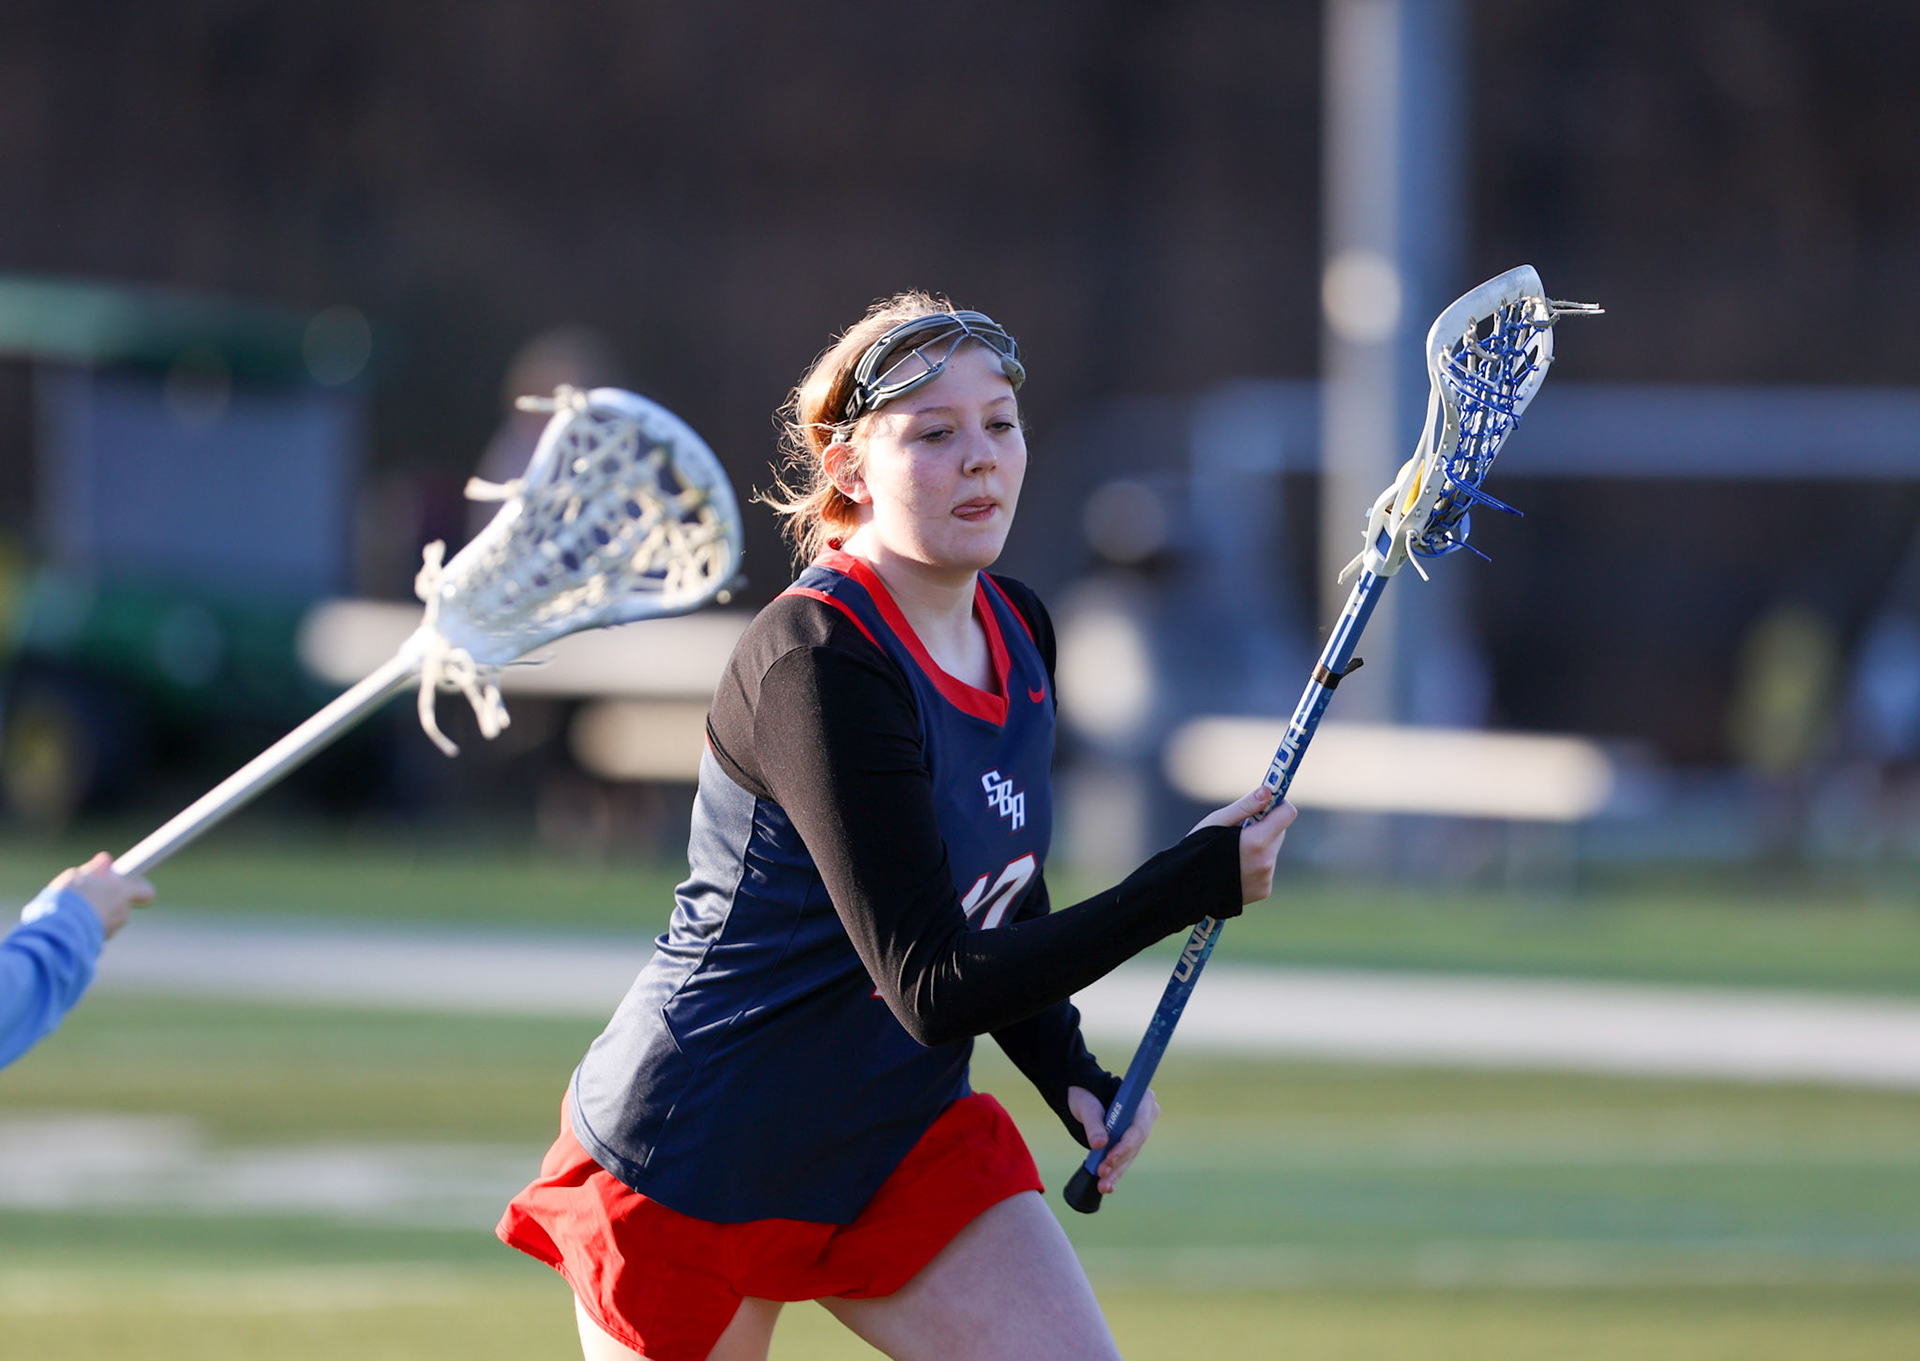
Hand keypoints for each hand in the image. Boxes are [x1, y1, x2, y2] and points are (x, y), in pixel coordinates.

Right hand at [50, 852, 154, 939]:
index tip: (124, 882)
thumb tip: (105, 860)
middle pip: (122, 904)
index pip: (146, 891)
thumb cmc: (68, 900)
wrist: (56, 931)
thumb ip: (94, 870)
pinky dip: (86, 926)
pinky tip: (70, 922)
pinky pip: (95, 931)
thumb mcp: (78, 876)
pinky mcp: (98, 943)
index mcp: (122, 892)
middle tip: (89, 893)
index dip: (136, 886)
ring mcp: (112, 929)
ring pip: (108, 918)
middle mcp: (122, 912)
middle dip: (109, 899)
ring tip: (74, 908)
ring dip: (96, 913)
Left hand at [1067, 1083, 1157, 1195]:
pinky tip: (1107, 1186)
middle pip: (1135, 1145)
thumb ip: (1093, 1123)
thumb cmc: (1087, 1095)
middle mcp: (1146, 1115)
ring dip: (1115, 1171)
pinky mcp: (1131, 1142)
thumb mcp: (1087, 1105)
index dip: (1125, 1145)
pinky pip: (1125, 1159)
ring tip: (1102, 1185)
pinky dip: (1115, 1173)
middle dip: (1118, 1161)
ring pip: (1129, 1155)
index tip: (1109, 1158)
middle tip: (1101, 1173)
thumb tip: (1099, 1144)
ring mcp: (1140, 1131)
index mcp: (1142, 1099)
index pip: (1138, 1128)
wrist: (1084, 1095)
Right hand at [1192, 786, 1296, 904]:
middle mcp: (1266, 861)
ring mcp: (1266, 878)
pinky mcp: (1263, 890)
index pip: (1287, 814)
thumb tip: (1268, 791)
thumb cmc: (1197, 849)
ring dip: (1259, 847)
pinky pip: (1266, 869)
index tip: (1266, 802)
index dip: (1278, 804)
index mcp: (1257, 841)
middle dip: (1264, 826)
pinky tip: (1234, 868)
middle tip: (1240, 828)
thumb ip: (1246, 806)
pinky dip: (1255, 864)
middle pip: (1279, 833)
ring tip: (1232, 853)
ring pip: (1271, 851)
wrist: (1185, 888)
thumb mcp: (1218, 821)